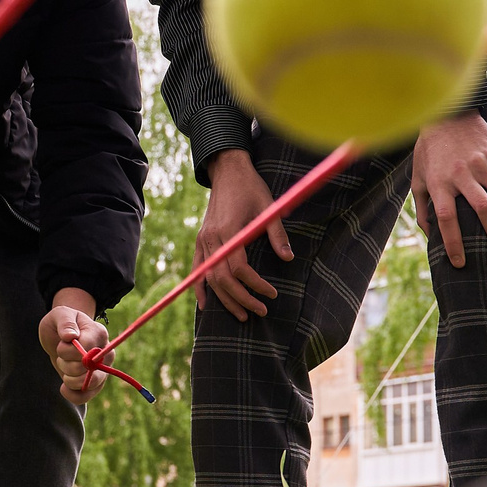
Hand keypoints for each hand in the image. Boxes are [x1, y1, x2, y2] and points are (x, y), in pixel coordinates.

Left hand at [40, 293, 107, 405]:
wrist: (61, 337)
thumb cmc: (62, 324)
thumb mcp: (59, 315)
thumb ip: (65, 322)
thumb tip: (70, 336)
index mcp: (99, 333)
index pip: (86, 349)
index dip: (68, 351)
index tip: (61, 344)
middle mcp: (106, 353)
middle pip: (88, 369)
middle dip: (66, 364)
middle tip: (61, 356)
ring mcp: (103, 370)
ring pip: (90, 384)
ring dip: (69, 379)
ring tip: (64, 368)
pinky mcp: (95, 384)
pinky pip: (87, 396)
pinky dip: (73, 395)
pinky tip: (63, 388)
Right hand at [197, 149, 290, 321]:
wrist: (228, 171)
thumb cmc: (251, 187)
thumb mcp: (268, 208)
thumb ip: (277, 234)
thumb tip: (288, 258)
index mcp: (228, 230)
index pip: (239, 268)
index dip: (255, 285)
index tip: (272, 293)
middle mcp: (212, 238)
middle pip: (222, 278)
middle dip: (241, 299)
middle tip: (261, 312)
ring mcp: (203, 240)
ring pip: (209, 278)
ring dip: (225, 300)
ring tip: (242, 316)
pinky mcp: (201, 240)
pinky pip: (197, 269)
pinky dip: (200, 288)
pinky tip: (206, 305)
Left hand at [412, 113, 486, 267]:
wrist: (448, 114)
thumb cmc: (429, 151)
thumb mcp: (417, 178)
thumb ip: (422, 208)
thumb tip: (430, 237)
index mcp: (439, 181)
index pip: (446, 217)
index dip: (453, 242)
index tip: (460, 263)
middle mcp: (462, 174)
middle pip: (484, 210)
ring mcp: (483, 164)